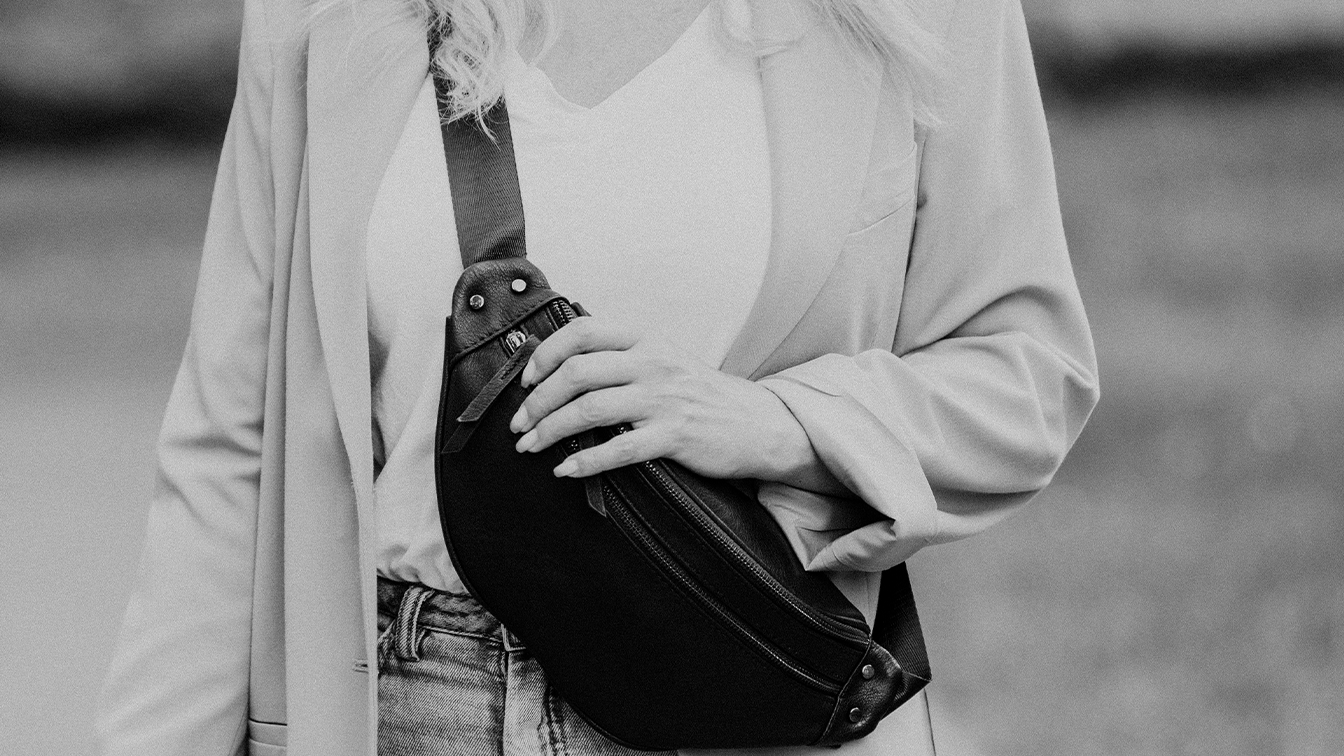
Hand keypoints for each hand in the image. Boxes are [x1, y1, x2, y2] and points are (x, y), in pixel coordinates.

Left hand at [507, 316, 815, 482]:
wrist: (760, 424)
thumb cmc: (703, 396)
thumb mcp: (665, 361)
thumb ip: (621, 360)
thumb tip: (562, 371)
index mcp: (646, 340)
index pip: (581, 333)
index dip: (545, 355)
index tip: (526, 381)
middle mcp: (653, 363)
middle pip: (576, 372)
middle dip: (537, 401)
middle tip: (519, 425)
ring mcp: (664, 399)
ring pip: (589, 409)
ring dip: (549, 430)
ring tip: (530, 448)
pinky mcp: (675, 436)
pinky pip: (618, 449)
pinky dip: (584, 461)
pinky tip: (565, 470)